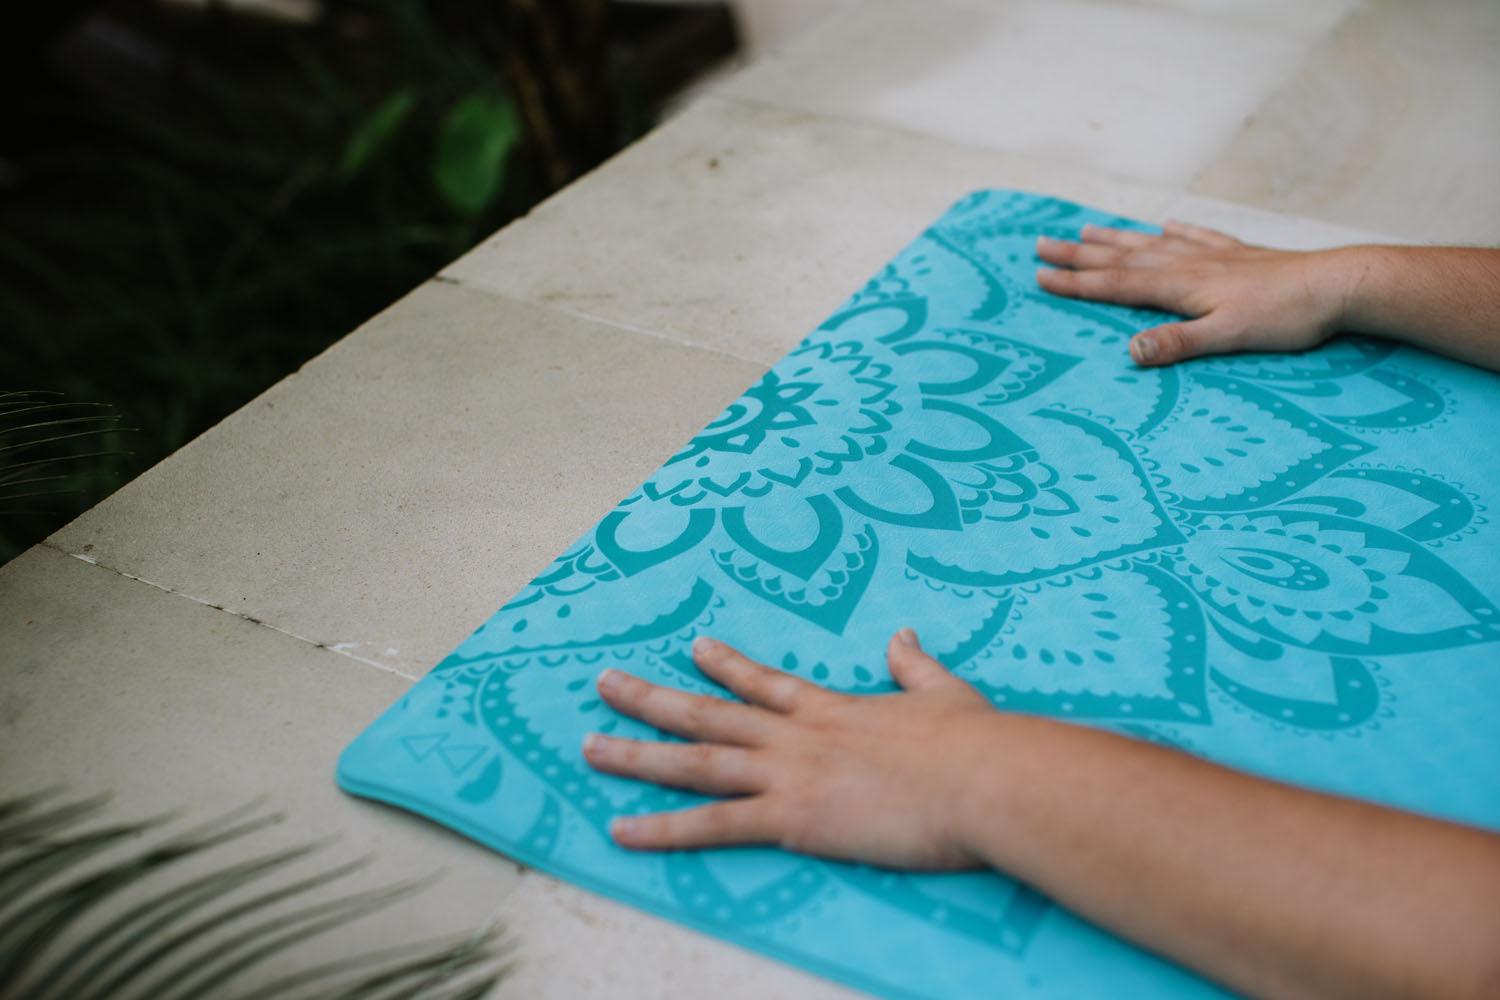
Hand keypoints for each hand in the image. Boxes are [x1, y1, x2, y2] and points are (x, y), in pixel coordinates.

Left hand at [582, 631, 1001, 868]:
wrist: (985, 779)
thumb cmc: (976, 743)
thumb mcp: (945, 693)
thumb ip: (915, 666)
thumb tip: (901, 636)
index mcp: (833, 709)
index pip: (765, 683)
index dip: (725, 666)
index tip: (692, 647)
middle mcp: (798, 735)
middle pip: (709, 713)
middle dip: (652, 699)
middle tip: (603, 684)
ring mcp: (789, 774)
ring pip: (695, 761)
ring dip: (637, 755)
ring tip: (588, 748)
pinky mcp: (793, 818)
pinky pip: (714, 826)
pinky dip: (664, 830)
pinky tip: (621, 832)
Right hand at [1035, 221, 1354, 366]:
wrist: (1337, 284)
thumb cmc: (1285, 317)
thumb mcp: (1227, 338)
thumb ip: (1177, 343)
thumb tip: (1129, 352)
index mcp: (1180, 285)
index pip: (1116, 283)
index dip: (1076, 282)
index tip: (1039, 275)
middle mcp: (1189, 263)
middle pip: (1124, 256)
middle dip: (1081, 253)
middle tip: (1042, 243)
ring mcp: (1214, 255)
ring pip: (1153, 242)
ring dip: (1117, 238)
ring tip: (1088, 229)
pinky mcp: (1240, 255)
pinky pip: (1198, 236)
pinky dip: (1177, 230)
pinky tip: (1167, 224)